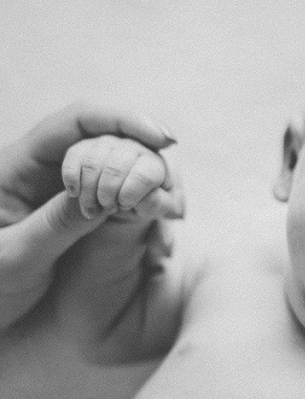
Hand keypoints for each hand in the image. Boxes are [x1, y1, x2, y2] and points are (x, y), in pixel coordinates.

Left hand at [0, 102, 177, 328]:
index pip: (78, 120)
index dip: (123, 120)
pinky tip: (164, 246)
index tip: (163, 140)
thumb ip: (56, 224)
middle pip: (114, 138)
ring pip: (130, 168)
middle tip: (170, 200)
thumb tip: (106, 199)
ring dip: (157, 189)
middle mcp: (53, 168)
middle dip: (147, 159)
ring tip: (171, 221)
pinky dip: (153, 214)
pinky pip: (132, 201)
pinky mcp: (91, 215)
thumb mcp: (14, 256)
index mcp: (21, 163)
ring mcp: (75, 191)